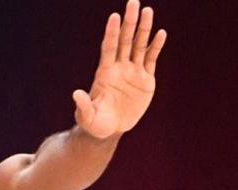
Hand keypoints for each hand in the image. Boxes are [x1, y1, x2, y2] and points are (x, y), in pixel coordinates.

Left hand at [73, 0, 166, 138]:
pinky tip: (161, 33)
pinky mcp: (145, 80)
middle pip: (125, 40)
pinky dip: (155, 47)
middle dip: (129, 22)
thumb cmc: (95, 123)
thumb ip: (83, 105)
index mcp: (104, 73)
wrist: (109, 129)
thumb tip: (76, 94)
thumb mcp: (87, 116)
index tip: (114, 17)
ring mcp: (133, 72)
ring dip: (144, 29)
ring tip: (148, 11)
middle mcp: (119, 67)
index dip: (111, 33)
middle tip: (133, 2)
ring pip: (139, 46)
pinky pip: (151, 59)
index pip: (109, 48)